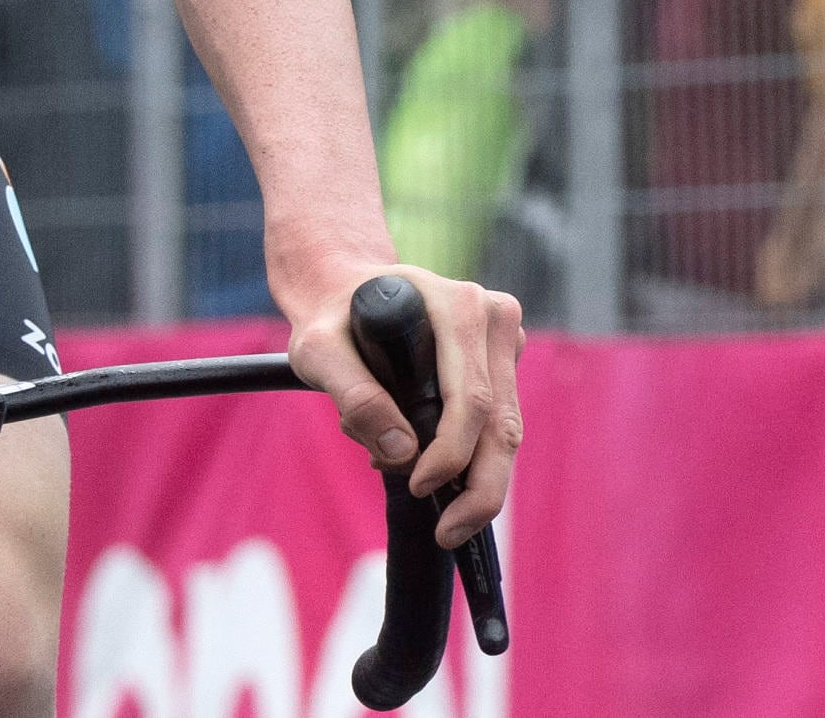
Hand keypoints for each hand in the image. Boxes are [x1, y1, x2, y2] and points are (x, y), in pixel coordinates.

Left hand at [277, 263, 522, 546]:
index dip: (450, 454)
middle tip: (448, 533)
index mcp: (458, 306)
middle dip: (479, 489)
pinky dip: (470, 457)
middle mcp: (492, 317)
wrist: (345, 292)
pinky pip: (498, 425)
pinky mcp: (503, 363)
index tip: (418, 488)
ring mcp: (503, 340)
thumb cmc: (331, 320)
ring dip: (475, 479)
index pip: (469, 399)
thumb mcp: (318, 351)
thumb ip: (355, 396)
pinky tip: (430, 468)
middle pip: (502, 423)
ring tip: (436, 509)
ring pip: (507, 431)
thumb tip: (401, 452)